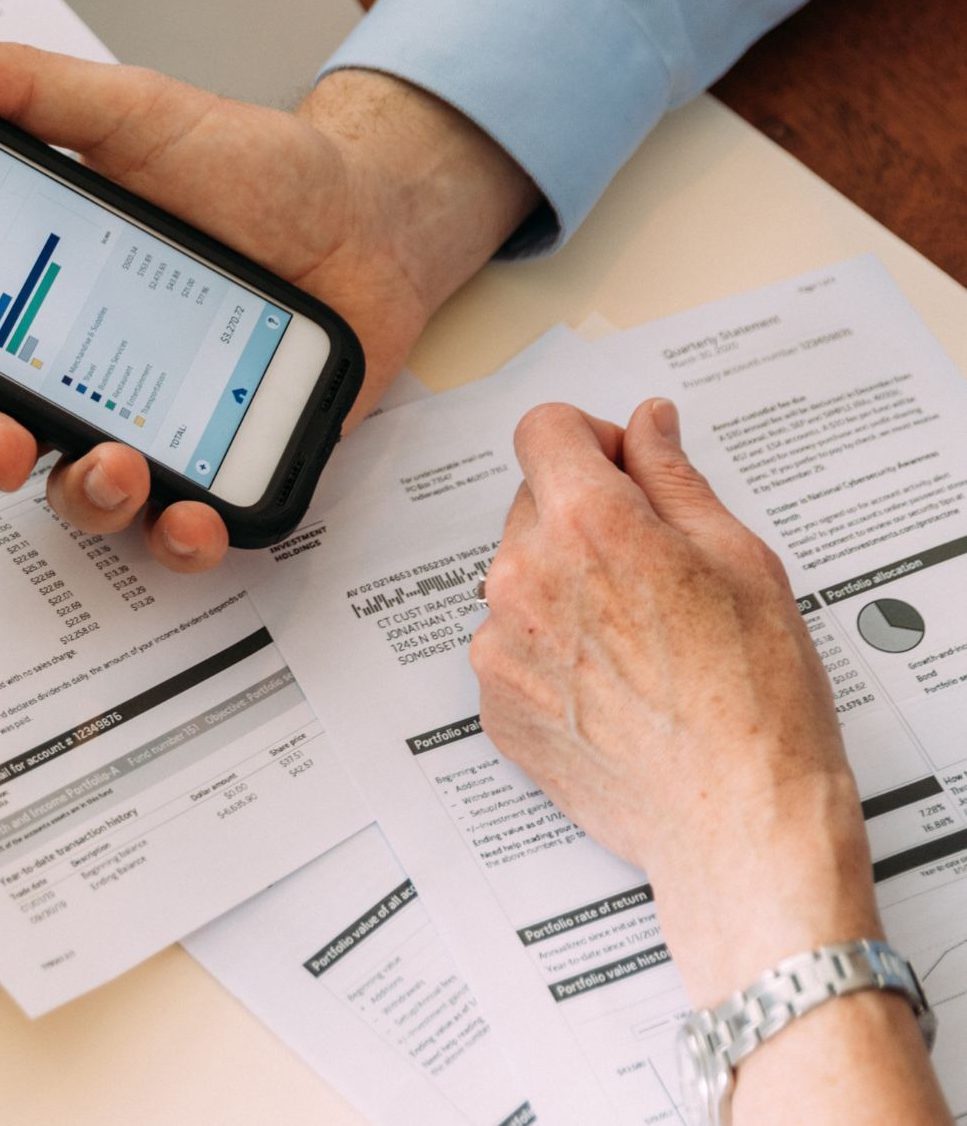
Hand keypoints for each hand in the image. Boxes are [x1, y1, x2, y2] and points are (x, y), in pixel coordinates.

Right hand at [0, 14, 538, 570]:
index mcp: (42, 291)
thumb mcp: (138, 114)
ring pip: (81, 493)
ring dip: (81, 496)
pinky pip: (180, 529)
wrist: (369, 218)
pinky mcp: (220, 462)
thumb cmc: (253, 172)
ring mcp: (150, 420)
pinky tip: (191, 517)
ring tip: (117, 464)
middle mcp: (82, 366)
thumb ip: (31, 90)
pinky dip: (177, 539)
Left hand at [471, 399, 877, 1005]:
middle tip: (652, 569)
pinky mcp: (494, 700)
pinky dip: (550, 649)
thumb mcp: (738, 557)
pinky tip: (612, 683)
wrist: (738, 825)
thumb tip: (646, 425)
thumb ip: (673, 475)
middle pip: (532, 501)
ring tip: (639, 640)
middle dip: (583, 515)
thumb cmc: (756, 699)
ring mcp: (500, 643)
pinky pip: (511, 642)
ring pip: (520, 574)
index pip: (542, 428)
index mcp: (587, 524)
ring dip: (563, 584)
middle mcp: (524, 575)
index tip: (619, 465)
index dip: (588, 438)